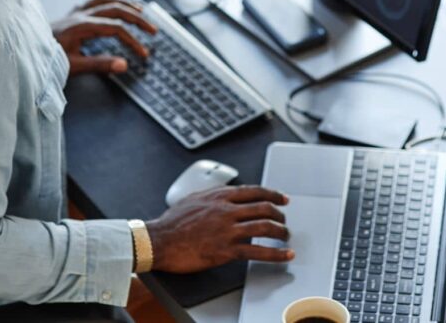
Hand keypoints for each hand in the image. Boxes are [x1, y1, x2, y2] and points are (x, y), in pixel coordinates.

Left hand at [52, 0, 156, 74]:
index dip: (133, 40)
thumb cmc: (45, 60)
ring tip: (140, 10)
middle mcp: (79, 15)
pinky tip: (114, 6)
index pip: (116, 28)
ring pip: (105, 0)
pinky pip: (94, 1)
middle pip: (115, 9)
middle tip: (152, 29)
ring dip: (125, 4)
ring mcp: (74, 13)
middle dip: (137, 18)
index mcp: (80, 26)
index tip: (143, 53)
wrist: (23, 51)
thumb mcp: (72, 66)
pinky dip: (108, 1)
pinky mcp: (70, 15)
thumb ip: (99, 65)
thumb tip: (124, 64)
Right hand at [146, 185, 294, 272]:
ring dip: (281, 232)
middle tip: (284, 221)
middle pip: (264, 207)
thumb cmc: (171, 222)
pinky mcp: (226, 249)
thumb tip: (222, 195)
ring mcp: (228, 229)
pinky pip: (257, 251)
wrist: (159, 240)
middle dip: (280, 214)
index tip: (283, 199)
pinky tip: (284, 255)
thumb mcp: (193, 198)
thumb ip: (212, 196)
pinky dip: (275, 253)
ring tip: (286, 237)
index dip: (273, 194)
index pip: (254, 191)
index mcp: (219, 196)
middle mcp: (227, 210)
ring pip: (265, 227)